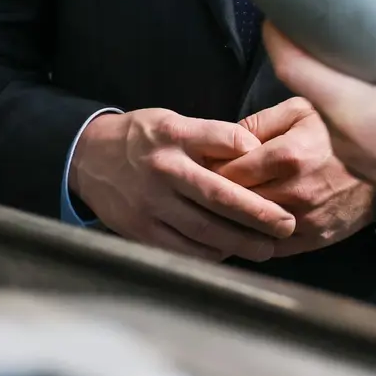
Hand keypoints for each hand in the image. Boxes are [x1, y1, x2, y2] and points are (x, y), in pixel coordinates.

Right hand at [69, 109, 296, 262]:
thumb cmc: (143, 139)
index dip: (253, 155)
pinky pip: (182, 248)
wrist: (88, 158)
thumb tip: (256, 153)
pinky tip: (229, 253)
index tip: (282, 170)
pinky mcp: (141, 230)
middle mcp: (163, 169)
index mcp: (174, 135)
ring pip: (203, 229)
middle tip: (287, 225)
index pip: (223, 140)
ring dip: (240, 242)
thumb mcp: (174, 122)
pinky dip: (210, 254)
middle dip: (258, 214)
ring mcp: (150, 203)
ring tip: (267, 247)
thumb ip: (212, 137)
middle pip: (219, 196)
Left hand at [216, 97, 375, 255]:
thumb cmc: (338, 130)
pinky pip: (273, 248)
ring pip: (250, 229)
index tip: (201, 168)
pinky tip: (243, 230)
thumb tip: (223, 140)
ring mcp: (306, 220)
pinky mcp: (316, 238)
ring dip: (232, 222)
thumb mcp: (300, 110)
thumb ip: (258, 122)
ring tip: (219, 210)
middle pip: (236, 204)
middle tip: (205, 191)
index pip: (228, 173)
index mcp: (287, 156)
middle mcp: (295, 192)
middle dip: (217, 197)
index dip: (210, 170)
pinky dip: (254, 241)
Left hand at [266, 0, 375, 239]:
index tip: (276, 11)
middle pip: (307, 90)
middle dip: (307, 56)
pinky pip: (346, 136)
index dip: (278, 36)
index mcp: (349, 111)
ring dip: (330, 86)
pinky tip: (375, 97)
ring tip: (347, 55)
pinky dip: (349, 111)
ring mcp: (357, 161)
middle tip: (318, 22)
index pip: (292, 68)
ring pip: (327, 116)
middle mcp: (342, 138)